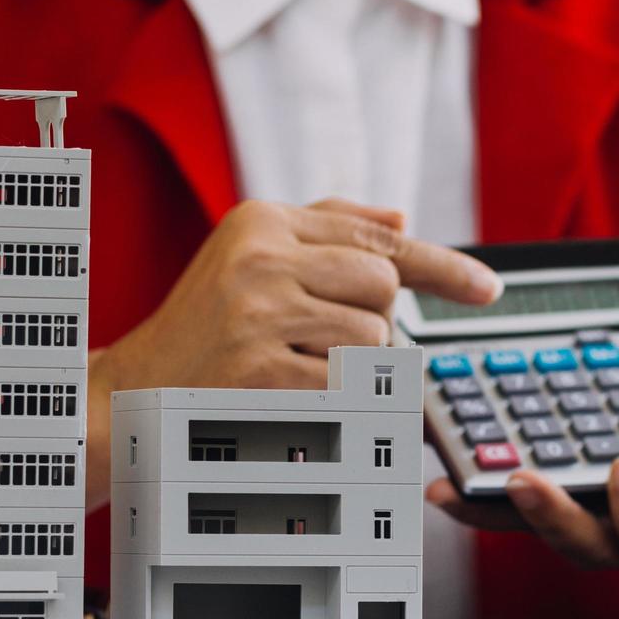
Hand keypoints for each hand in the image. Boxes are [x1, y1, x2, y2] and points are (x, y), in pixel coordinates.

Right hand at [85, 198, 500, 503]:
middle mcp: (260, 256)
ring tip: (293, 366)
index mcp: (261, 220)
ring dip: (351, 364)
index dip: (442, 267)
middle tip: (319, 340)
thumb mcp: (249, 260)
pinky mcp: (260, 370)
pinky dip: (337, 398)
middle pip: (383, 286)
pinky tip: (290, 392)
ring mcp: (258, 313)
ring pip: (373, 337)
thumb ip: (325, 234)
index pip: (376, 239)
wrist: (132, 391)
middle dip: (371, 320)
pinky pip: (349, 384)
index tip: (487, 290)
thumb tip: (402, 220)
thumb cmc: (201, 327)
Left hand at [426, 361, 618, 580]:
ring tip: (453, 476)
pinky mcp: (557, 479)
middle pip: (586, 545)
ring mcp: (590, 506)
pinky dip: (477, 477)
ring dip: (493, 505)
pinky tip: (444, 454)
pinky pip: (512, 492)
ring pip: (536, 524)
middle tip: (524, 479)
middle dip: (551, 517)